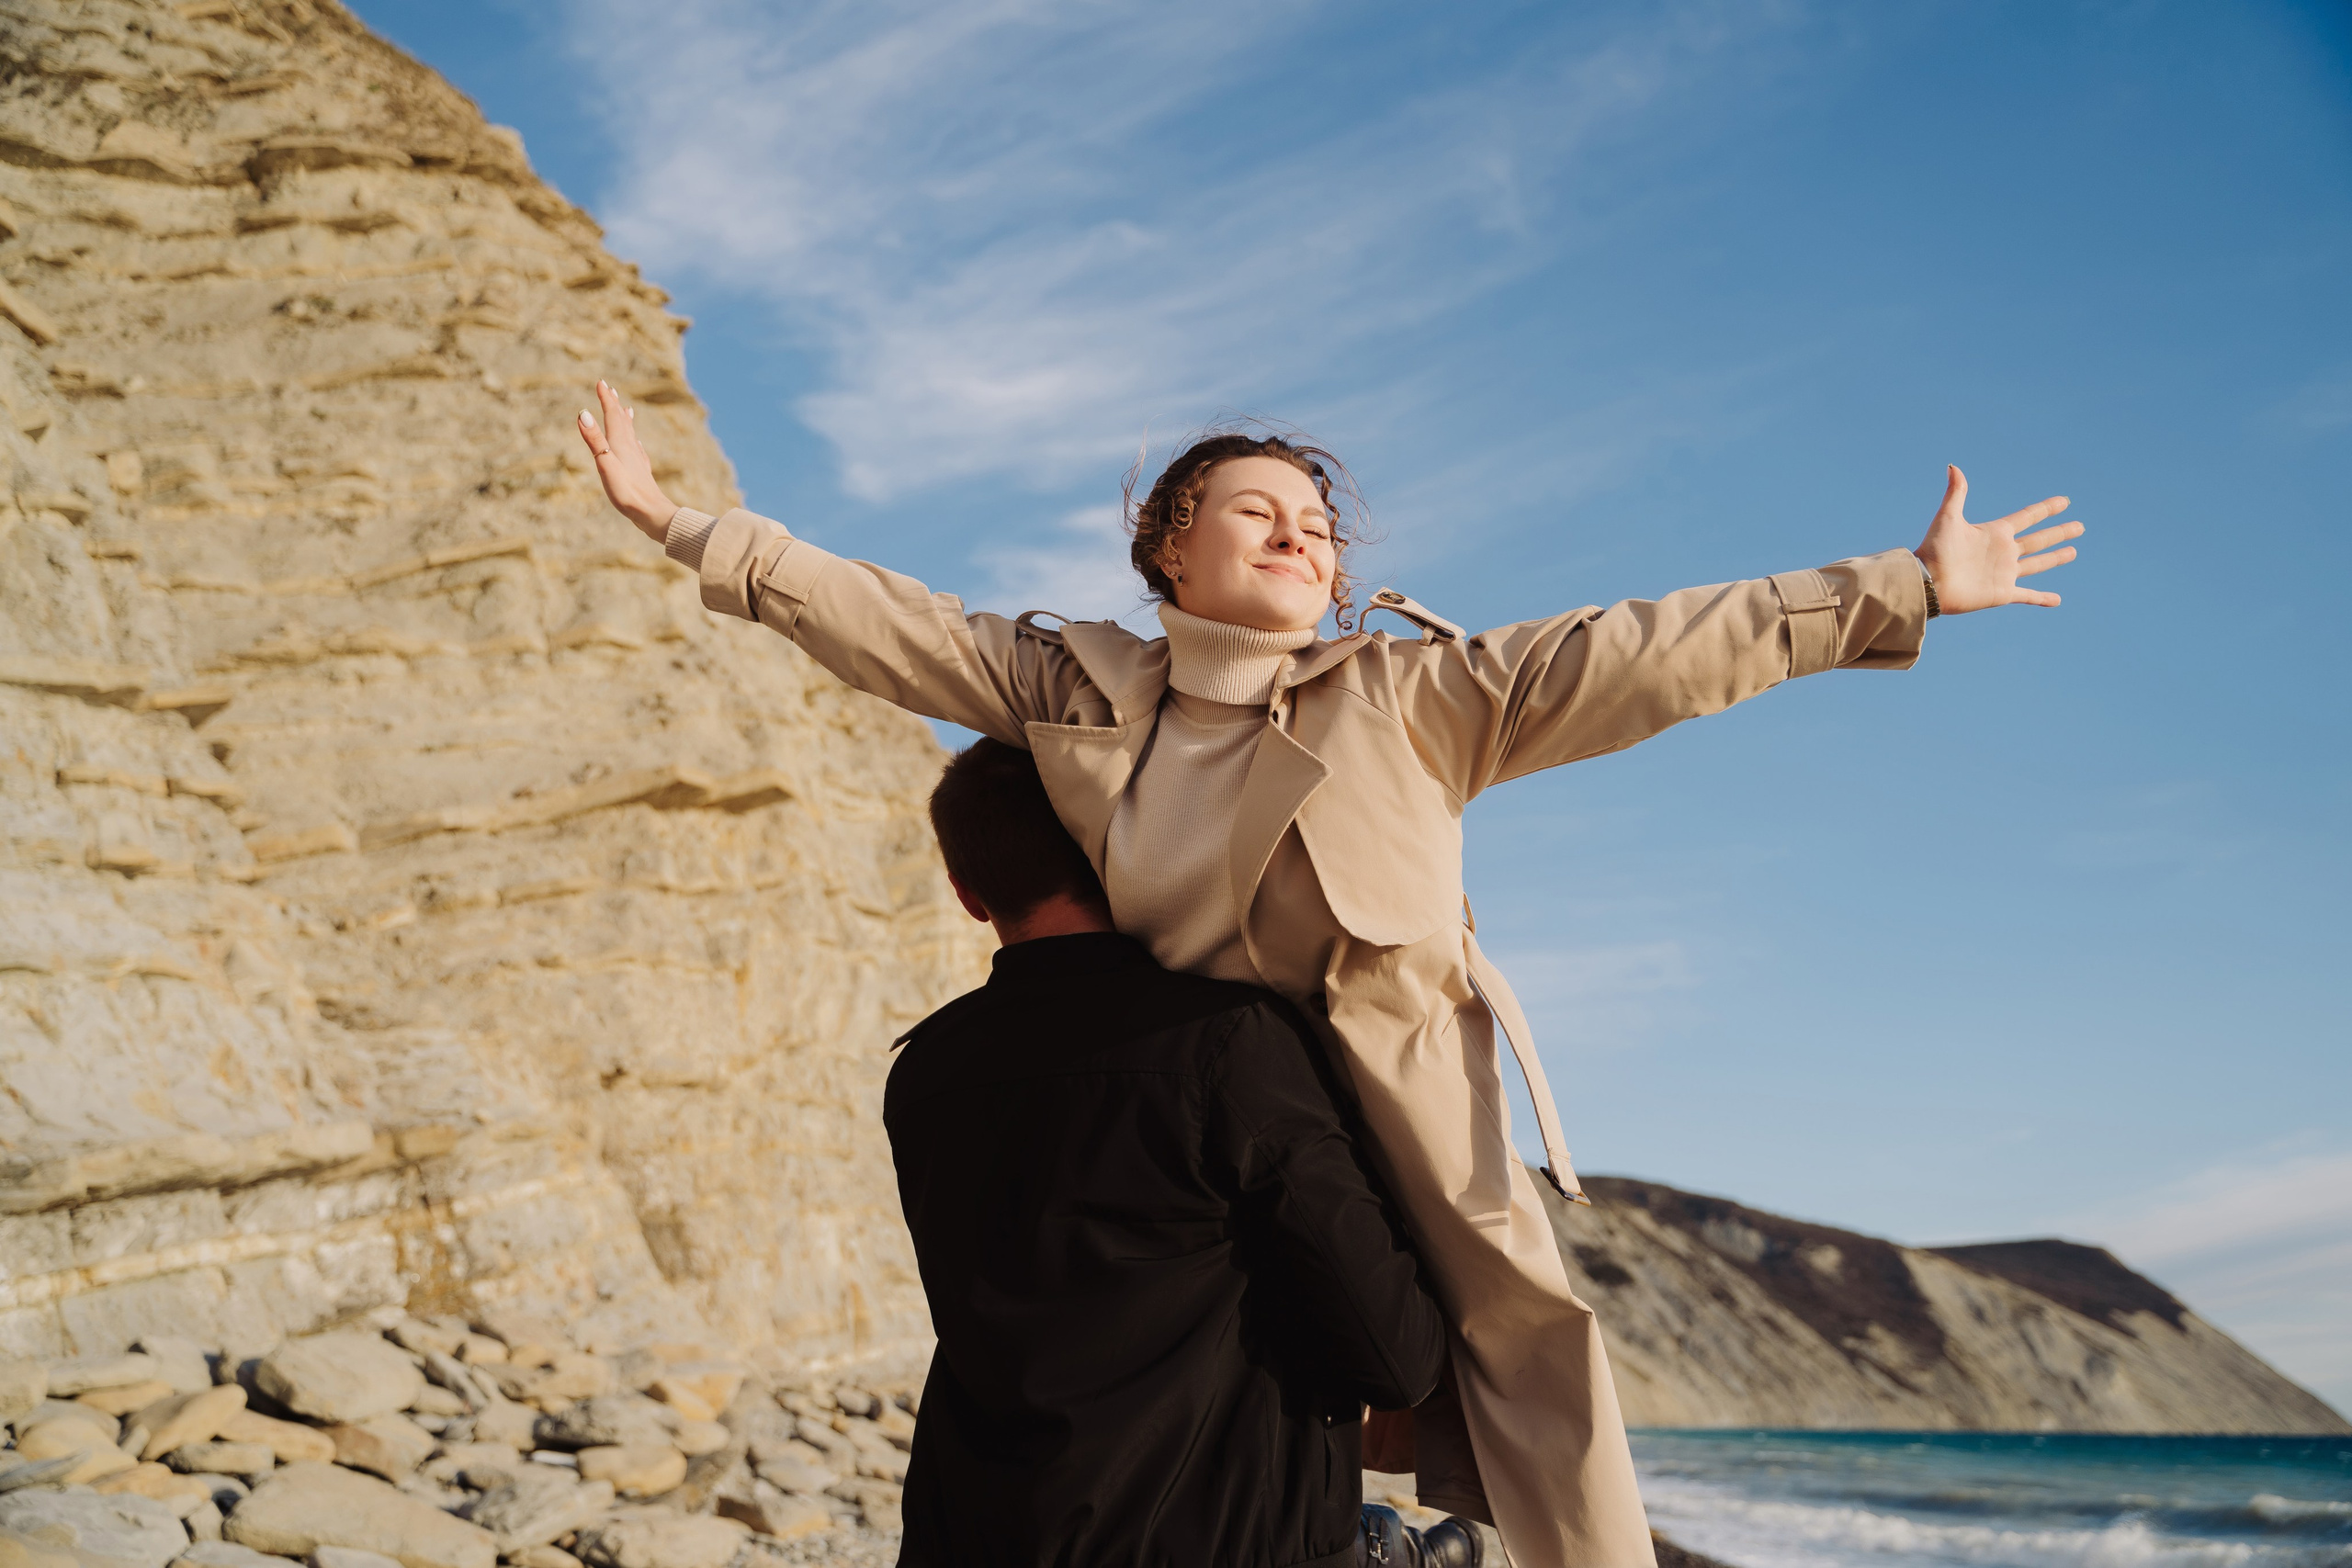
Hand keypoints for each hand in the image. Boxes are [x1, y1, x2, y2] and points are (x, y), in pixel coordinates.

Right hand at [578, 379, 675, 541]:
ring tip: (626, 409)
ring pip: (630, 434)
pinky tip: (636, 444)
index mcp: (620, 443)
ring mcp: (637, 460)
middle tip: (611, 390)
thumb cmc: (627, 491)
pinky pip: (636, 449)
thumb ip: (594, 439)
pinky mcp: (640, 472)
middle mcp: (630, 448)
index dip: (606, 399)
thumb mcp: (605, 464)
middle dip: (614, 405)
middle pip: (622, 421)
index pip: (612, 415)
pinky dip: (633, 440)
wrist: (651, 513)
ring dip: (625, 420)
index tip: (601, 382)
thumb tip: (583, 412)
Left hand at [1913, 465, 2081, 613]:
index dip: (2046, 509)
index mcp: (1995, 532)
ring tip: (2073, 552)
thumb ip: (1956, 492)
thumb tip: (1953, 466)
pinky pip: (2028, 596)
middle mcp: (2004, 552)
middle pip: (2039, 540)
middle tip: (2080, 527)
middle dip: (2059, 532)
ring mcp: (2004, 573)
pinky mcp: (2002, 593)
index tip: (2064, 501)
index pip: (2028, 517)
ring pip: (2038, 564)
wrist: (1928, 582)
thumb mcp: (1948, 517)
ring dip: (2056, 558)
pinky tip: (2057, 600)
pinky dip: (2042, 598)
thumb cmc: (1935, 550)